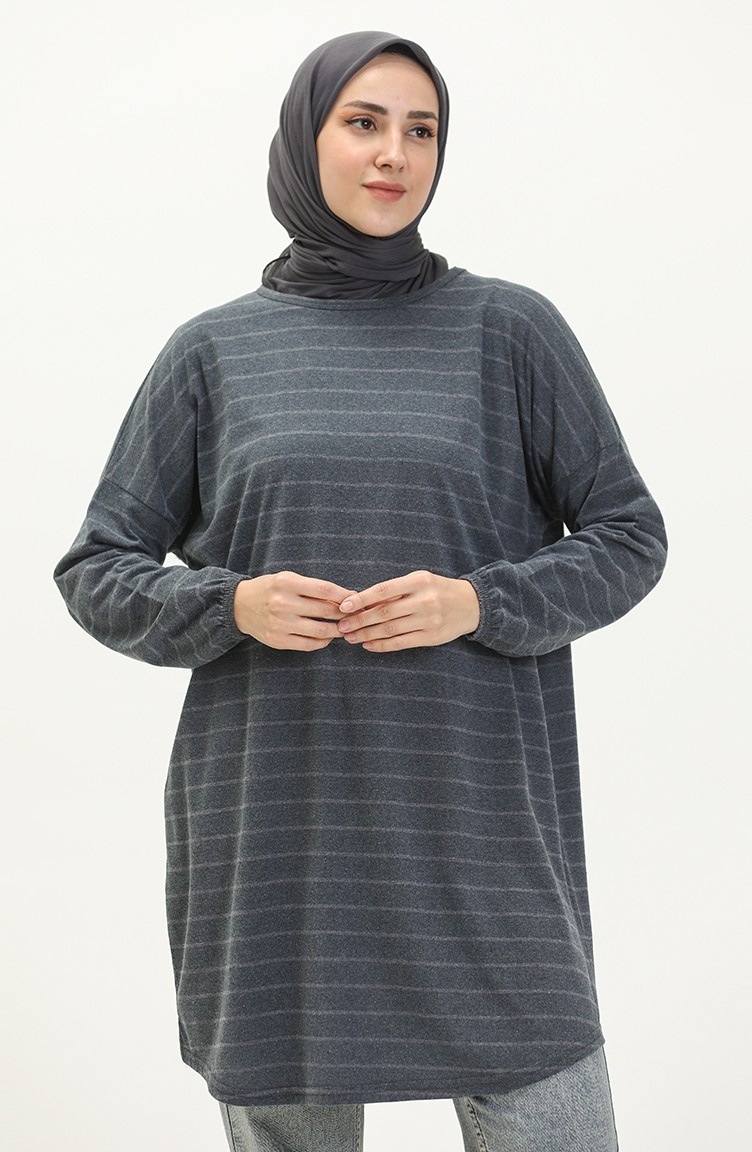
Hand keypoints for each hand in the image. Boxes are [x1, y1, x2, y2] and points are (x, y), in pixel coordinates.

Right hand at [234, 571, 357, 650]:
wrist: (239, 606)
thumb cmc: (270, 589)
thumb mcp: (288, 579)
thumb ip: (313, 588)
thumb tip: (345, 598)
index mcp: (286, 583)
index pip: (325, 589)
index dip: (344, 596)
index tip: (355, 599)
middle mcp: (283, 603)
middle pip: (325, 610)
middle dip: (345, 614)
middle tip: (355, 615)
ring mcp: (280, 624)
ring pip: (320, 630)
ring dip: (337, 630)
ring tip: (344, 627)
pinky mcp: (277, 640)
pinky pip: (308, 644)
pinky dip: (323, 642)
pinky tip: (327, 637)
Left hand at [336, 571, 479, 651]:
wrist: (471, 604)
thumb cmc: (437, 590)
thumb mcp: (419, 581)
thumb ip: (395, 590)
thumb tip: (361, 601)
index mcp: (418, 581)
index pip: (384, 590)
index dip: (362, 599)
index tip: (343, 606)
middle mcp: (424, 600)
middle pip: (384, 612)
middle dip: (359, 620)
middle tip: (341, 626)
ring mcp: (428, 620)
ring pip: (390, 630)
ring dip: (366, 634)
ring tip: (350, 637)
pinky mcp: (431, 637)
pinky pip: (401, 643)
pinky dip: (382, 645)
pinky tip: (368, 645)